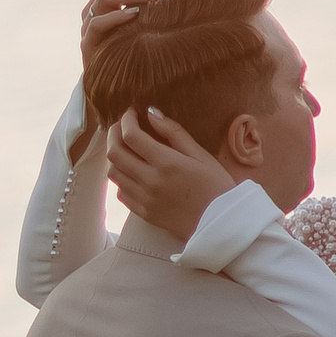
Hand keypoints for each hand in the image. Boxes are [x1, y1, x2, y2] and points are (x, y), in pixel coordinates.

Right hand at [79, 0, 175, 68]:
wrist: (115, 90)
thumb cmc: (135, 54)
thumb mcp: (144, 25)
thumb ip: (152, 5)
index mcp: (106, 1)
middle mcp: (93, 9)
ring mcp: (88, 26)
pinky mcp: (88, 44)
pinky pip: (98, 23)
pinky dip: (117, 16)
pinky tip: (136, 14)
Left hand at [107, 107, 236, 241]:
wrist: (222, 223)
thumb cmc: (216, 186)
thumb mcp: (201, 154)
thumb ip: (174, 132)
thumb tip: (151, 112)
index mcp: (166, 163)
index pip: (131, 136)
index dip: (126, 120)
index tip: (131, 113)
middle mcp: (150, 181)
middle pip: (115, 153)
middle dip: (113, 134)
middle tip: (122, 126)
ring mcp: (144, 199)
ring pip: (113, 173)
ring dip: (115, 156)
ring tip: (125, 147)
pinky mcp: (144, 213)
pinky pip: (121, 193)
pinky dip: (121, 178)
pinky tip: (132, 171)